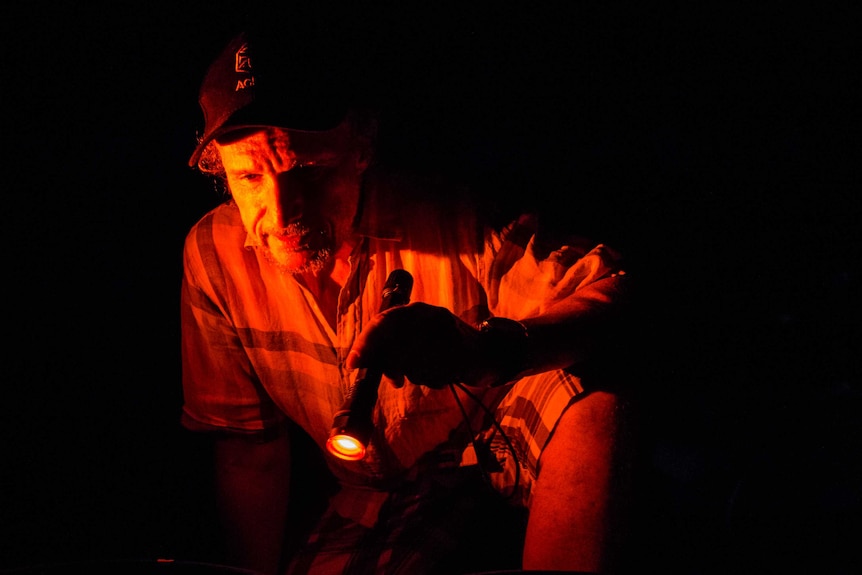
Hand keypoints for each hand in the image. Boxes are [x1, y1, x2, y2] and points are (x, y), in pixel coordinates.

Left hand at [345, 302, 482, 388]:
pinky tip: (444, 372)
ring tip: (429, 370)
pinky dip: (433, 379)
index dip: (365, 343)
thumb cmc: (443, 344)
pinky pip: (433, 373)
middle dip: (391, 367)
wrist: (485, 351)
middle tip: (396, 379)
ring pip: (412, 364)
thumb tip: (358, 361)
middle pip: (395, 346)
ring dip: (417, 374)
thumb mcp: (417, 334)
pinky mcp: (460, 352)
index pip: (382, 321)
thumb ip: (390, 343)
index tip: (354, 363)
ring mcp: (447, 332)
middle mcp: (430, 315)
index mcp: (416, 310)